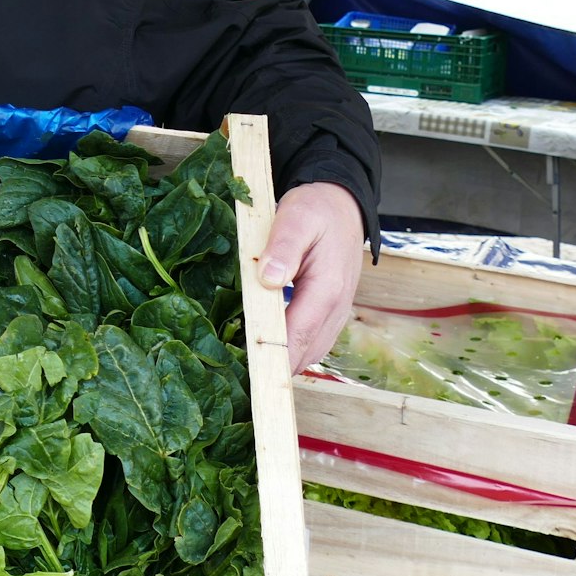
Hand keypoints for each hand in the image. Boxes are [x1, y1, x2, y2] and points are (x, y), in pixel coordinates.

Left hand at [258, 181, 365, 372]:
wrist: (342, 206)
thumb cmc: (317, 211)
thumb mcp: (296, 217)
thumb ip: (283, 248)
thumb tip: (269, 279)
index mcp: (326, 290)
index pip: (297, 337)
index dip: (271, 358)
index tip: (243, 370)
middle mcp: (337, 309)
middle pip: (303, 354)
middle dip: (271, 365)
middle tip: (233, 367)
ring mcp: (337, 315)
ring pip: (309, 353)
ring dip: (282, 361)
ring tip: (245, 360)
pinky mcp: (331, 314)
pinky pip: (312, 343)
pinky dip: (291, 350)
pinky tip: (265, 344)